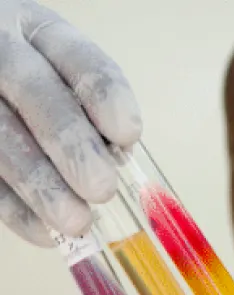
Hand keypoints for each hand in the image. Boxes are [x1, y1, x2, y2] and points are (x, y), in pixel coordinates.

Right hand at [0, 0, 141, 246]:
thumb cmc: (38, 77)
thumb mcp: (62, 71)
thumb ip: (90, 105)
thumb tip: (119, 155)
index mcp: (39, 31)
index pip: (79, 59)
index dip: (106, 97)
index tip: (128, 135)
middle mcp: (1, 52)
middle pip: (37, 94)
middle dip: (73, 146)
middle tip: (102, 188)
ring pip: (3, 140)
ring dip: (43, 187)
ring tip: (77, 221)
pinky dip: (14, 210)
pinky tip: (43, 230)